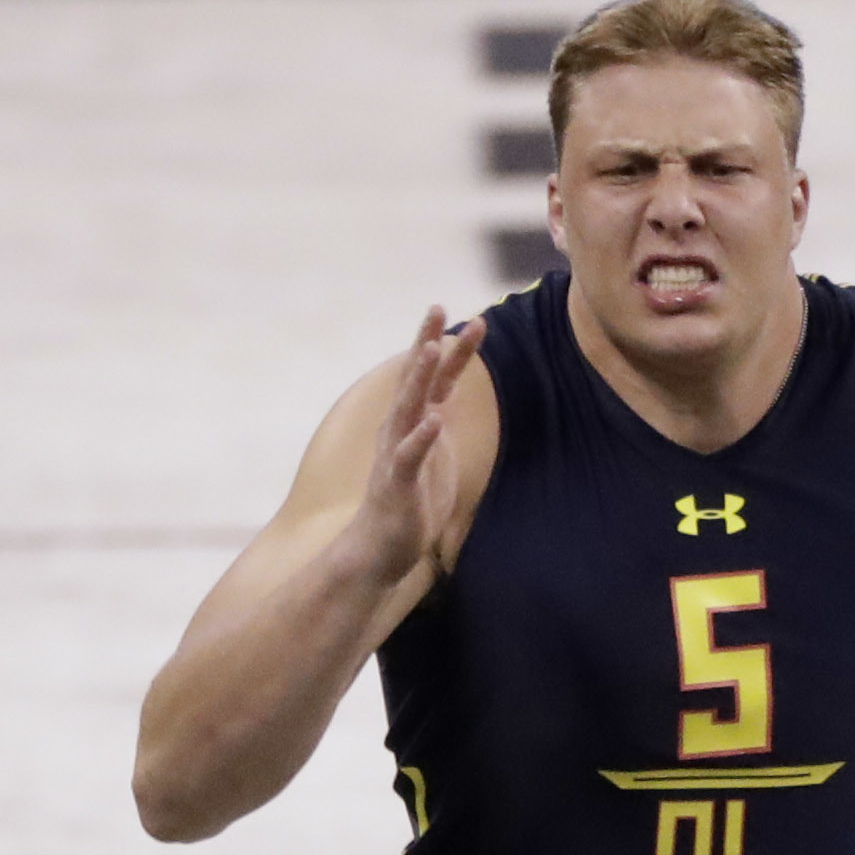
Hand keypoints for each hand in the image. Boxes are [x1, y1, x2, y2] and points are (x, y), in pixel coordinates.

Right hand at [341, 308, 473, 581]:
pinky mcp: (398, 482)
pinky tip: (434, 419)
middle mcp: (401, 428)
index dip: (451, 348)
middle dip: (427, 341)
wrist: (381, 547)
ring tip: (433, 348)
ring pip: (409, 407)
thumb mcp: (432, 447)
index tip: (472, 318)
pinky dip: (421, 436)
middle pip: (416, 378)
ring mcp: (397, 453)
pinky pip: (410, 455)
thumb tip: (447, 386)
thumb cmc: (410, 497)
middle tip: (437, 307)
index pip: (433, 377)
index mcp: (414, 420)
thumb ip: (438, 414)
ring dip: (421, 377)